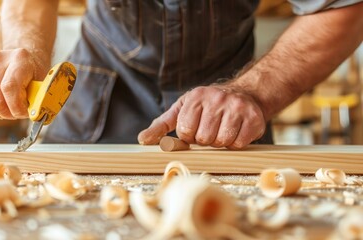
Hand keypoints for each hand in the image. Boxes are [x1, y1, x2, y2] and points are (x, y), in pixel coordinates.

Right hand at [0, 48, 47, 118]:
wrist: (22, 60)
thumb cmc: (33, 73)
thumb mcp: (42, 82)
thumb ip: (38, 97)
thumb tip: (33, 114)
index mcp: (19, 59)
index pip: (9, 87)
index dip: (16, 106)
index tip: (24, 113)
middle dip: (8, 113)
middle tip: (18, 114)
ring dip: (0, 113)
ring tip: (11, 109)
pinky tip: (0, 108)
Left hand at [138, 86, 266, 148]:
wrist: (245, 94)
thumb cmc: (208, 106)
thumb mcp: (183, 110)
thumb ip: (162, 125)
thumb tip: (143, 139)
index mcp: (196, 97)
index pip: (185, 130)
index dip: (189, 136)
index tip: (195, 129)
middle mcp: (217, 99)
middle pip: (204, 138)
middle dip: (205, 140)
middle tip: (210, 130)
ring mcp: (237, 107)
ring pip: (221, 142)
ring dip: (220, 143)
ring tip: (222, 130)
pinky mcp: (254, 118)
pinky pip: (239, 144)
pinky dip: (235, 143)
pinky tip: (235, 132)